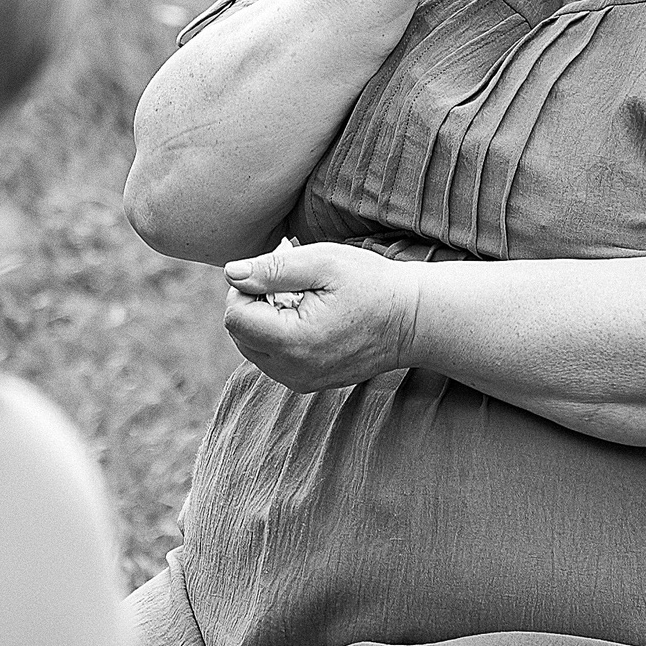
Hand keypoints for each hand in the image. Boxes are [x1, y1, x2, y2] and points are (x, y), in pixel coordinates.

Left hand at [223, 242, 420, 393]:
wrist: (413, 320)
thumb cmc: (372, 284)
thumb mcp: (323, 262)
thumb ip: (273, 268)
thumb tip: (232, 274)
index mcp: (293, 341)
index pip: (235, 317)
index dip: (247, 287)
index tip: (279, 273)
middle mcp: (292, 370)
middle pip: (239, 334)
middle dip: (256, 304)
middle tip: (295, 286)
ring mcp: (300, 381)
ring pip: (253, 347)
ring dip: (267, 320)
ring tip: (305, 302)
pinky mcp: (307, 384)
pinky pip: (273, 359)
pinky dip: (281, 336)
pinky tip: (312, 320)